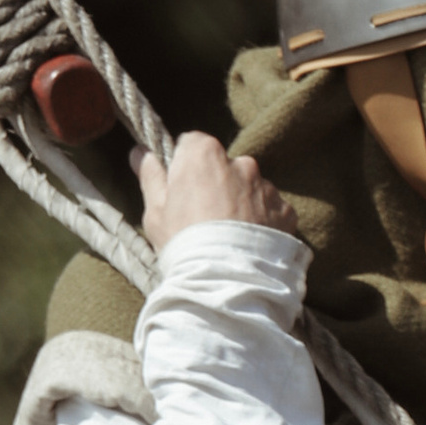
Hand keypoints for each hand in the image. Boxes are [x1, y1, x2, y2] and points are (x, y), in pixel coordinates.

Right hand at [136, 133, 294, 252]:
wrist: (225, 280)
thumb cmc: (183, 242)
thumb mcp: (156, 211)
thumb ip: (151, 176)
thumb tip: (139, 152)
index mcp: (204, 154)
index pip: (193, 144)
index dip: (184, 164)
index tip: (180, 187)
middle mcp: (240, 163)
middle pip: (224, 166)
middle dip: (215, 185)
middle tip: (203, 218)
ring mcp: (266, 187)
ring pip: (250, 188)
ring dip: (240, 204)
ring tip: (228, 236)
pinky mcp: (285, 211)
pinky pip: (270, 211)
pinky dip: (262, 222)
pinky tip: (248, 244)